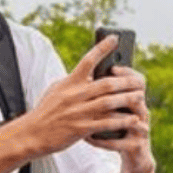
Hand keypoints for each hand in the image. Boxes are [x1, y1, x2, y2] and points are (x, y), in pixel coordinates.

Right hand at [23, 35, 147, 154]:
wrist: (32, 134)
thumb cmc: (46, 111)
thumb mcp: (56, 90)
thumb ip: (74, 82)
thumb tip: (90, 74)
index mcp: (69, 83)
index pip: (87, 61)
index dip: (102, 48)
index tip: (115, 38)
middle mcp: (75, 95)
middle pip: (106, 83)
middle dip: (126, 81)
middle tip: (140, 80)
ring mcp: (79, 112)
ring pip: (109, 102)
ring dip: (127, 99)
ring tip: (140, 97)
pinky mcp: (81, 129)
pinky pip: (106, 123)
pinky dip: (122, 121)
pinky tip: (133, 119)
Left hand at [85, 64, 151, 165]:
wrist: (135, 156)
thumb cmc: (119, 129)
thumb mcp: (114, 111)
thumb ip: (105, 96)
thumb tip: (87, 76)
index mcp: (136, 101)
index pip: (137, 81)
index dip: (127, 73)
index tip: (112, 68)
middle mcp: (141, 113)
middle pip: (137, 96)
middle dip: (120, 92)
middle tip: (101, 89)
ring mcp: (141, 130)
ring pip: (129, 119)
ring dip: (109, 118)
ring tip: (91, 115)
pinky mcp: (136, 147)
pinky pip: (119, 143)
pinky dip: (102, 140)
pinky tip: (88, 138)